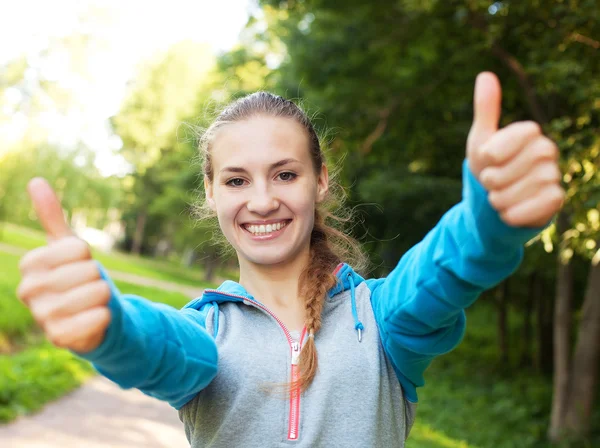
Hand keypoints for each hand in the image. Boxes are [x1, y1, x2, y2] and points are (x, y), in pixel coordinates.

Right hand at [16, 178, 110, 352]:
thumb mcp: (66, 248)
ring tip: (91, 302)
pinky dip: (104, 317)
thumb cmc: (76, 278)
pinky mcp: (59, 338)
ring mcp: (42, 316)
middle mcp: (29, 290)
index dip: (87, 256)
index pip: (78, 248)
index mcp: (30, 264)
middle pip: (89, 270)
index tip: (77, 265)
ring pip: (97, 292)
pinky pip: (97, 318)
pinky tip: (95, 319)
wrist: (87, 318)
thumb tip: (36, 181)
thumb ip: (52, 217)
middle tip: (86, 287)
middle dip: (98, 278)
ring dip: (103, 297)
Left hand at [466, 72, 564, 227]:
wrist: (489, 203)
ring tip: (496, 198)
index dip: (499, 149)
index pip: (525, 132)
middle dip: (498, 177)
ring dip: (503, 197)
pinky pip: (543, 204)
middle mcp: (547, 151)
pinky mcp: (555, 199)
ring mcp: (553, 175)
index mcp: (530, 134)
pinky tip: (506, 212)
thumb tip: (486, 74)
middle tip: (489, 182)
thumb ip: (485, 110)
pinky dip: (518, 212)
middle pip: (529, 161)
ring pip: (534, 184)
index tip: (485, 159)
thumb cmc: (486, 167)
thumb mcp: (480, 140)